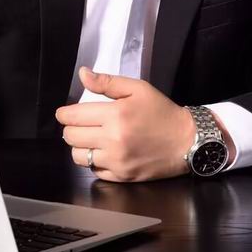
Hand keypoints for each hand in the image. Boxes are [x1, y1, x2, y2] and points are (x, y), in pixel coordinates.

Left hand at [55, 67, 231, 182]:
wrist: (187, 141)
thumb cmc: (162, 112)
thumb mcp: (138, 89)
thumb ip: (108, 82)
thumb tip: (83, 74)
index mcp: (115, 115)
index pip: (72, 117)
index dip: (64, 114)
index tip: (66, 113)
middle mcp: (113, 140)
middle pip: (71, 137)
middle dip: (71, 128)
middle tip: (81, 124)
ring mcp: (117, 161)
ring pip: (78, 157)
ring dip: (80, 147)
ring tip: (91, 139)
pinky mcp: (122, 176)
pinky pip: (94, 171)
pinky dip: (95, 162)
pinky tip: (105, 152)